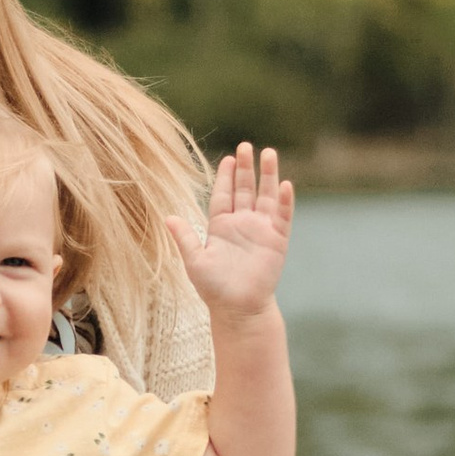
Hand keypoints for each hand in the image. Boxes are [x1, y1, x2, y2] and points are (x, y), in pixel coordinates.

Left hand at [167, 142, 293, 322]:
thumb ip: (185, 238)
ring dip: (268, 176)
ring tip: (269, 154)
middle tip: (246, 146)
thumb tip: (168, 217)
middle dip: (245, 168)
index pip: (223, 194)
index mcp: (221, 226)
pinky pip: (282, 217)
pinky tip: (286, 185)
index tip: (228, 158)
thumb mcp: (194, 261)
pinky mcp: (277, 241)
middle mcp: (242, 224)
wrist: (238, 309)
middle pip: (245, 189)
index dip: (225, 176)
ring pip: (265, 196)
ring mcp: (261, 230)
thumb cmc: (214, 289)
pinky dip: (284, 201)